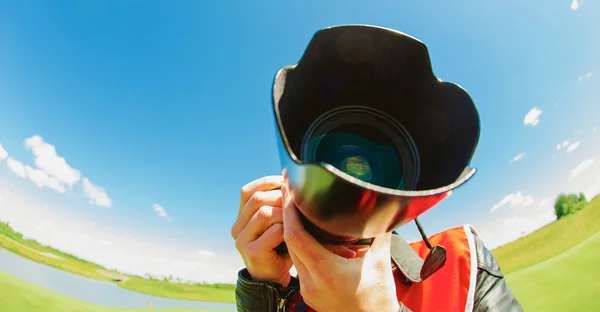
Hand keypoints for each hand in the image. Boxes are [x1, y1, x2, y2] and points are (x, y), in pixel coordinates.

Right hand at [231, 175, 292, 286]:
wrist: (274, 281)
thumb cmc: (280, 248)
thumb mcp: (276, 222)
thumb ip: (277, 204)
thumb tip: (288, 177)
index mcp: (241, 218)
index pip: (247, 191)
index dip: (267, 182)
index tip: (286, 183)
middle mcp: (237, 228)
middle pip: (256, 199)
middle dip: (279, 197)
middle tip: (296, 202)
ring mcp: (242, 241)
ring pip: (263, 213)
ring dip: (284, 213)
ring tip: (295, 219)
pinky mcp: (251, 253)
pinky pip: (273, 232)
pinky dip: (287, 229)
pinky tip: (294, 234)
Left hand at [281, 185, 399, 311]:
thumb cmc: (378, 300)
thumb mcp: (380, 263)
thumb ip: (379, 233)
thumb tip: (382, 210)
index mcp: (326, 271)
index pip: (296, 236)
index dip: (290, 212)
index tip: (290, 193)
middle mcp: (311, 281)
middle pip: (290, 242)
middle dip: (288, 217)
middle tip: (291, 194)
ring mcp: (307, 289)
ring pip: (293, 253)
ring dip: (294, 232)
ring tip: (299, 211)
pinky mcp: (309, 293)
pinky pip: (300, 264)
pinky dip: (302, 248)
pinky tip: (311, 236)